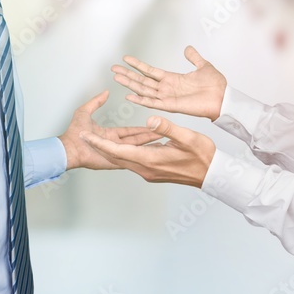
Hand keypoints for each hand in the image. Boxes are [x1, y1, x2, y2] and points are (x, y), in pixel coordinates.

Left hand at [58, 90, 162, 169]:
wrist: (70, 147)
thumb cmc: (74, 133)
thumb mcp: (85, 111)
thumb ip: (96, 102)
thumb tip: (105, 92)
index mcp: (109, 135)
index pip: (129, 132)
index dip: (140, 129)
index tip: (150, 125)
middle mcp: (113, 145)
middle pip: (135, 141)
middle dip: (148, 137)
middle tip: (161, 133)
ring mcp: (115, 154)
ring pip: (135, 149)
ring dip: (147, 145)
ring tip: (160, 141)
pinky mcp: (114, 162)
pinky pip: (130, 159)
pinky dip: (140, 156)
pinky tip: (151, 154)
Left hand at [80, 116, 215, 187]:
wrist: (212, 174)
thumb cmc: (203, 156)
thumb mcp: (187, 138)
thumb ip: (167, 127)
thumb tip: (150, 119)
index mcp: (151, 160)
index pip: (118, 151)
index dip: (99, 142)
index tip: (84, 135)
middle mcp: (146, 168)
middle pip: (116, 156)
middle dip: (98, 145)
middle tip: (82, 134)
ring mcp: (149, 171)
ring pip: (124, 158)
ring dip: (110, 148)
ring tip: (96, 137)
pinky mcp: (153, 171)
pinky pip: (133, 160)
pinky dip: (125, 151)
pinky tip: (123, 143)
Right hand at [112, 46, 226, 120]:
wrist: (223, 98)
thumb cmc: (216, 85)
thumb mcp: (203, 66)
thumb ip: (194, 58)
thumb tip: (188, 48)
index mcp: (173, 79)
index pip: (150, 71)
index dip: (138, 65)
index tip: (125, 59)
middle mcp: (167, 88)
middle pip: (142, 80)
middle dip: (128, 75)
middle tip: (113, 69)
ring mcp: (168, 97)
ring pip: (144, 90)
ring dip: (130, 84)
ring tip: (116, 78)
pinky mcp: (171, 106)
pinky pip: (153, 103)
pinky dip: (141, 100)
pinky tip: (129, 96)